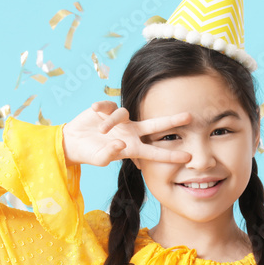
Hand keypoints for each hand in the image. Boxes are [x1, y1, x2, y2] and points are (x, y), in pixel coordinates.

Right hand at [62, 101, 193, 167]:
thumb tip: (121, 144)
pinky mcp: (107, 110)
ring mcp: (120, 120)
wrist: (73, 142)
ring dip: (111, 122)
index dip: (171, 154)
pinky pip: (107, 105)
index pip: (155, 151)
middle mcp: (130, 132)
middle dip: (172, 120)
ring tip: (100, 129)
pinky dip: (101, 107)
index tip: (188, 157)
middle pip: (155, 125)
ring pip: (122, 114)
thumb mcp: (98, 158)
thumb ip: (109, 154)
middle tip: (190, 116)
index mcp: (132, 147)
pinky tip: (94, 109)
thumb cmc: (89, 153)